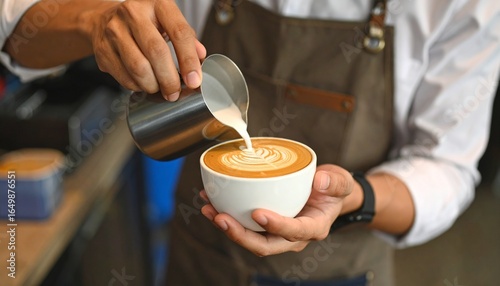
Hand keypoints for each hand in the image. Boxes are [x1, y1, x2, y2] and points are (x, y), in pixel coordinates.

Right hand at [85, 0, 205, 99]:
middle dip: (169, 79)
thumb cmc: (144, 22)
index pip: (179, 33)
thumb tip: (201, 57)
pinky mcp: (102, 49)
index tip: (194, 80)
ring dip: (153, 85)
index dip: (189, 60)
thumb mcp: (168, 21)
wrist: (104, 19)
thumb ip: (186, 38)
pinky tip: (143, 83)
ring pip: (138, 67)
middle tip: (175, 92)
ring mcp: (115, 30)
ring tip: (159, 88)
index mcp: (158, 4)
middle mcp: (134, 13)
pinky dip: (137, 86)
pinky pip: (124, 76)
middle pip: (156, 52)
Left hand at [201, 165, 353, 255]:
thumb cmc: (333, 190)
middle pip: (264, 245)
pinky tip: (210, 201)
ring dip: (227, 226)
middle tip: (220, 218)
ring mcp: (276, 233)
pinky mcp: (264, 225)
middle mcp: (292, 236)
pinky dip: (226, 214)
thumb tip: (319, 181)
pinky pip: (244, 225)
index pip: (294, 232)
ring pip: (250, 238)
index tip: (258, 213)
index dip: (276, 226)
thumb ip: (335, 182)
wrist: (327, 195)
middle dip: (240, 235)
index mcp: (313, 228)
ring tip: (208, 209)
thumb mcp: (342, 183)